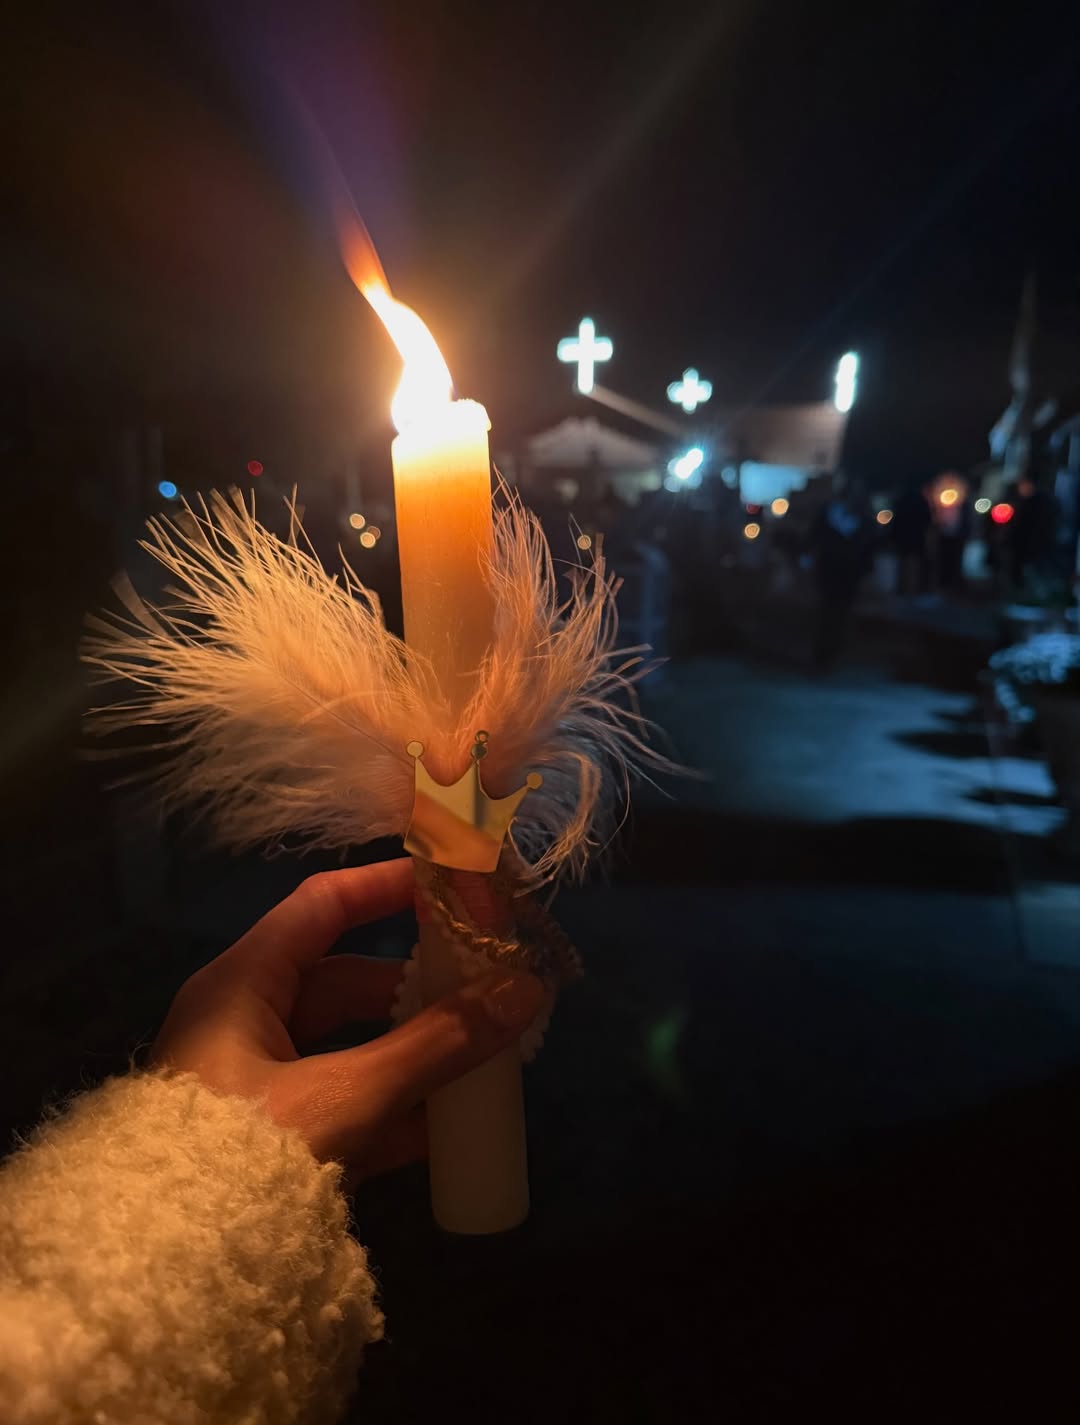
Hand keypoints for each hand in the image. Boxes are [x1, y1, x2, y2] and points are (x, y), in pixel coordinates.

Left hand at [152, 859, 543, 1182]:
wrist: (165, 1276)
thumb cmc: (244, 1154)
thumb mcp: (348, 1094)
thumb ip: (438, 1045)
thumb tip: (525, 989)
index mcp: (242, 985)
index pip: (322, 905)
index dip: (388, 886)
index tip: (453, 883)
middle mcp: (242, 1023)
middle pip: (343, 980)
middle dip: (415, 986)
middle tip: (483, 985)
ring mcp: (253, 1085)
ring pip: (346, 1047)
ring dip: (410, 1052)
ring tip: (479, 1054)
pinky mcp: (266, 1143)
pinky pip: (340, 1106)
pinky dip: (389, 1109)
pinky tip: (445, 1128)